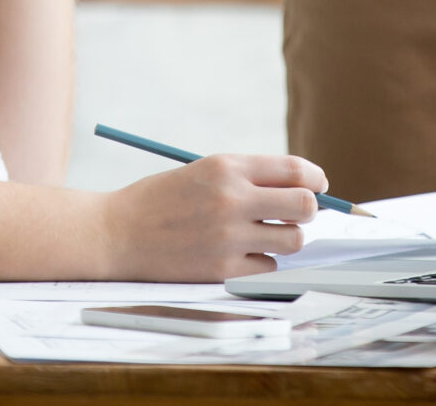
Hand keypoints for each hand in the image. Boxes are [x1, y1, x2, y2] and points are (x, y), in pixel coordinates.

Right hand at [98, 155, 331, 281]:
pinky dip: (262, 262)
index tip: (319, 186)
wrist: (116, 233)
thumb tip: (303, 191)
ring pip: (292, 240)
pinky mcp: (222, 269)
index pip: (295, 171)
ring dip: (285, 239)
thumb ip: (249, 178)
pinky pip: (269, 267)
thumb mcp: (203, 172)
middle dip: (308, 210)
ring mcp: (228, 236)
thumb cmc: (161, 200)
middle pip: (304, 206)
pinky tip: (239, 255)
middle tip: (295, 214)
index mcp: (226, 166)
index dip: (316, 179)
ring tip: (262, 235)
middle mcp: (231, 198)